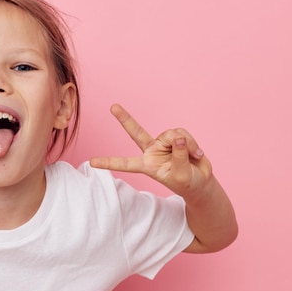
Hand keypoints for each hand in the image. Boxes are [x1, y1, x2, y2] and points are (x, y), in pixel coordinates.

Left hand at [90, 104, 211, 197]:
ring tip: (192, 156)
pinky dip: (191, 143)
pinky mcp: (176, 138)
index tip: (91, 162)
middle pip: (136, 132)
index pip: (125, 164)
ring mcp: (163, 143)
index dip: (108, 162)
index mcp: (147, 165)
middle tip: (112, 107)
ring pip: (171, 134)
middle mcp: (152, 151)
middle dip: (125, 119)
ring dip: (185, 144)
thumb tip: (177, 137)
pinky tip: (196, 153)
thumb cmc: (188, 183)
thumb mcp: (181, 175)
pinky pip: (182, 133)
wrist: (201, 180)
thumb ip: (178, 156)